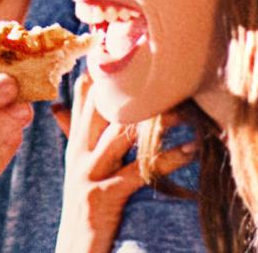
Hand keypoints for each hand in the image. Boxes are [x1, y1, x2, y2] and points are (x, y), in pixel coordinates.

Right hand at [51, 74, 195, 252]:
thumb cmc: (85, 212)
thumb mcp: (79, 171)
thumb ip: (76, 136)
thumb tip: (64, 106)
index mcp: (75, 147)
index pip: (85, 98)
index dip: (102, 71)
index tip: (120, 45)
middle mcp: (78, 156)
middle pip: (101, 109)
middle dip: (131, 88)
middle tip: (164, 68)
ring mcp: (88, 175)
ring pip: (120, 135)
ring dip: (156, 120)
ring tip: (185, 107)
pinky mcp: (103, 197)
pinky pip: (140, 171)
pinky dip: (170, 158)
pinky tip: (192, 149)